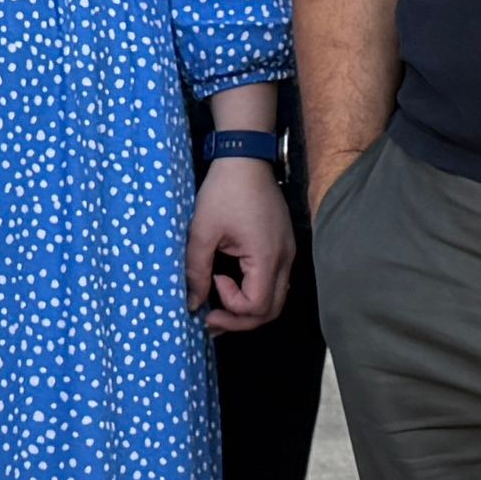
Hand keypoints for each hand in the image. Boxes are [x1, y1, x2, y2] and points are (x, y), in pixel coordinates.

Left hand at [189, 156, 292, 328]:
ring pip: (276, 299)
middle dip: (241, 320)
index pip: (257, 306)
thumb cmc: (224, 191)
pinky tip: (234, 287)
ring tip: (220, 308)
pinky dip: (257, 292)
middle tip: (212, 318)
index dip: (232, 307)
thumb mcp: (202, 231)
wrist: (246, 158)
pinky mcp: (285, 246)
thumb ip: (195, 271)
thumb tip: (192, 304)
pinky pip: (276, 282)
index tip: (213, 281)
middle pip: (271, 311)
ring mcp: (289, 253)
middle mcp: (285, 259)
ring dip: (249, 309)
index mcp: (267, 256)